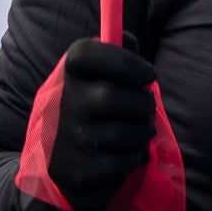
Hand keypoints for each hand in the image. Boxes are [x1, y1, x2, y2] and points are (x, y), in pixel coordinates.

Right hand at [47, 38, 156, 210]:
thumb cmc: (93, 110)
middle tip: (147, 107)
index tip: (149, 74)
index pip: (89, 53)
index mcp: (68, 73)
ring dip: (142, 132)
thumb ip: (115, 55)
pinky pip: (123, 161)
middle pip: (111, 97)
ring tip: (138, 131)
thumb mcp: (96, 77)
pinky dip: (135, 157)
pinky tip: (128, 153)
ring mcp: (68, 139)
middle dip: (142, 104)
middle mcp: (62, 104)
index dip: (126, 62)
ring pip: (123, 132)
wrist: (64, 168)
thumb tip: (129, 39)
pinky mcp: (78, 171)